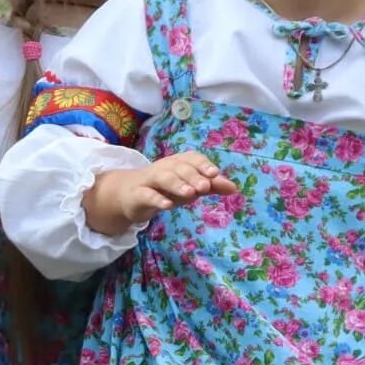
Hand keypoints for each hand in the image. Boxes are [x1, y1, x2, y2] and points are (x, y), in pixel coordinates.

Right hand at [82, 152, 235, 237]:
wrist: (130, 195)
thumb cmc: (166, 189)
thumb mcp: (190, 187)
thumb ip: (211, 185)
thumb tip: (234, 187)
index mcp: (179, 163)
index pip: (192, 158)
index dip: (203, 164)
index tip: (214, 173)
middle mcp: (165, 167)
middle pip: (179, 167)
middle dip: (193, 176)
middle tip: (205, 187)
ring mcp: (150, 180)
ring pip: (163, 177)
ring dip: (177, 184)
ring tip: (190, 194)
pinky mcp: (138, 194)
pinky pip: (147, 194)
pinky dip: (157, 199)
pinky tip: (167, 206)